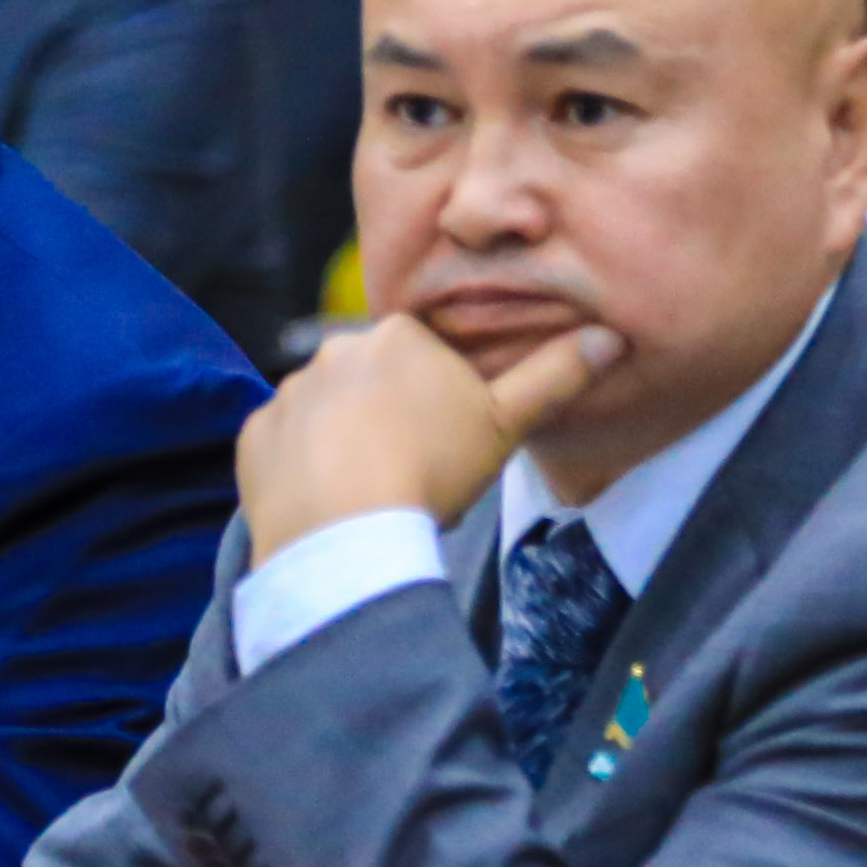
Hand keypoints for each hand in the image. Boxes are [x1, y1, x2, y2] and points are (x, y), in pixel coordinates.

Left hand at [231, 308, 623, 556]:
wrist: (346, 530)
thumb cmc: (432, 471)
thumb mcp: (507, 424)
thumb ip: (555, 378)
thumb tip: (610, 338)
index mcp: (397, 336)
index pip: (425, 360)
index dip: (442, 406)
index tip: (449, 447)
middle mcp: (334, 350)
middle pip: (375, 385)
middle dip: (393, 421)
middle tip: (413, 476)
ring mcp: (289, 392)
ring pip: (328, 416)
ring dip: (346, 445)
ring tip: (371, 495)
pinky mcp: (256, 435)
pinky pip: (286, 448)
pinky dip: (304, 470)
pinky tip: (330, 503)